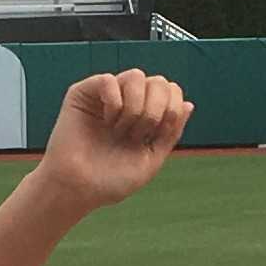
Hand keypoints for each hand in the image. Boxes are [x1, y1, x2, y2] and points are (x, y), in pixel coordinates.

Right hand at [37, 70, 190, 211]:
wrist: (77, 190)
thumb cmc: (109, 181)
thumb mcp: (151, 160)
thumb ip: (171, 134)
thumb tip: (189, 104)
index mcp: (145, 116)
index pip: (171, 91)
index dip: (171, 110)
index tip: (154, 135)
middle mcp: (127, 102)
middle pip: (159, 81)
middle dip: (154, 111)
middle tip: (135, 136)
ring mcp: (106, 96)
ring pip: (136, 76)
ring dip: (134, 107)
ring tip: (119, 130)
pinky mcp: (84, 93)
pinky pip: (109, 80)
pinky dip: (113, 102)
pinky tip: (105, 121)